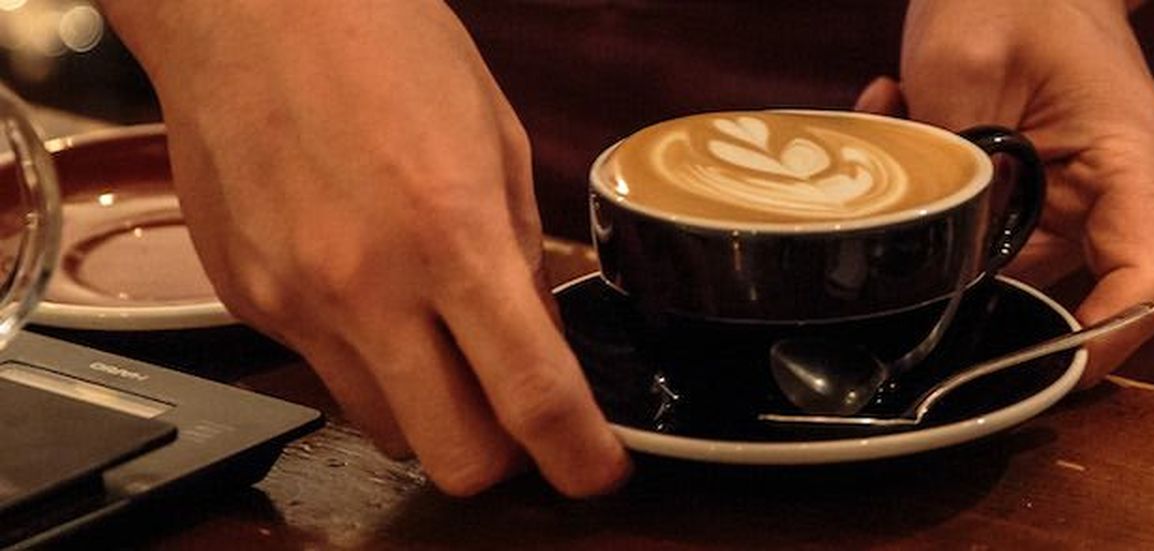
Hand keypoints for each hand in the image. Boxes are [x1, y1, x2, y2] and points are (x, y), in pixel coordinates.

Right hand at [101, 1, 628, 495]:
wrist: (249, 7)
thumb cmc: (381, 46)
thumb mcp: (495, 141)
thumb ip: (519, 256)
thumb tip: (542, 345)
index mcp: (451, 237)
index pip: (530, 396)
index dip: (578, 456)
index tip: (597, 470)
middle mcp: (367, 286)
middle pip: (452, 455)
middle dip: (501, 455)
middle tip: (520, 417)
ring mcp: (297, 302)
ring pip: (384, 428)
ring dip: (428, 408)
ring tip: (438, 335)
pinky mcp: (248, 303)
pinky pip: (323, 373)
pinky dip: (363, 358)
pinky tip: (370, 286)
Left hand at [865, 0, 1153, 383]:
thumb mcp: (967, 64)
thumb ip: (958, 166)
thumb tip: (941, 251)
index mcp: (1131, 168)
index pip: (1146, 289)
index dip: (1096, 345)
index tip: (1024, 368)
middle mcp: (1117, 201)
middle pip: (1060, 294)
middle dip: (971, 274)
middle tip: (911, 205)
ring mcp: (1079, 204)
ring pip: (1005, 266)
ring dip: (946, 218)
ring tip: (902, 126)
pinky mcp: (1042, 200)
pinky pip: (985, 233)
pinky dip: (942, 195)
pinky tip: (906, 118)